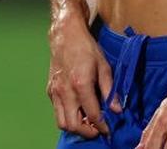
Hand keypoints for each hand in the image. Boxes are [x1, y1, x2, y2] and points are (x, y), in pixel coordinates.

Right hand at [47, 13, 114, 138]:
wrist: (65, 35)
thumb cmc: (87, 48)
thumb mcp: (104, 66)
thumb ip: (110, 90)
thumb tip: (117, 109)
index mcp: (81, 84)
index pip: (92, 115)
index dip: (102, 126)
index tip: (109, 129)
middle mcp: (65, 91)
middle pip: (73, 125)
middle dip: (87, 132)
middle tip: (98, 128)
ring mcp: (55, 92)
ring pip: (61, 122)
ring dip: (75, 127)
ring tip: (87, 122)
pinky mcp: (50, 91)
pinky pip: (57, 112)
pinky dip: (67, 116)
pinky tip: (78, 110)